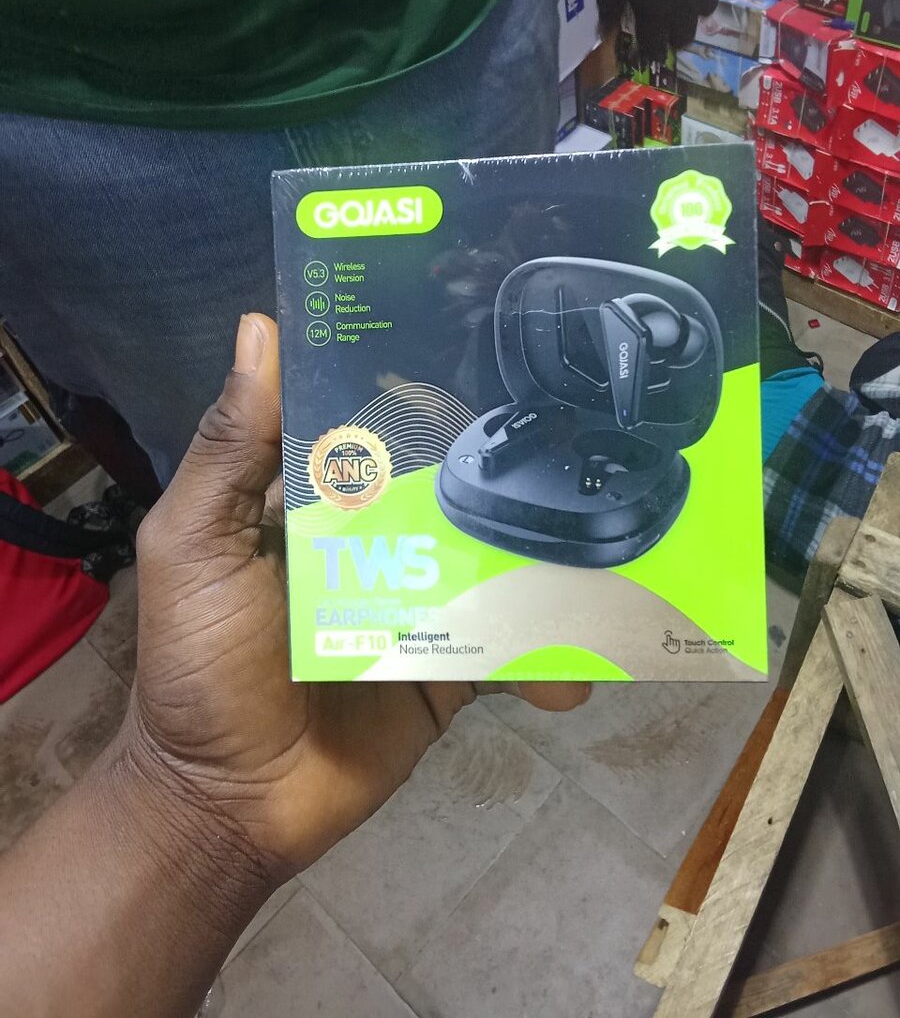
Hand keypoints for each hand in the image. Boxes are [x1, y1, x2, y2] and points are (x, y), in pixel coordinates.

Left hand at [123, 314, 588, 883]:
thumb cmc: (198, 667)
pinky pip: (513, 648)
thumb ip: (229, 450)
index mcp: (313, 498)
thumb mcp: (194, 546)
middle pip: (451, 483)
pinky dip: (552, 654)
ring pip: (497, 561)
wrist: (230, 808)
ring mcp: (421, 602)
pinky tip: (585, 661)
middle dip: (512, 458)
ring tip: (618, 538)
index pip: (373, 418)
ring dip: (552, 556)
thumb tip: (260, 327)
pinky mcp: (452, 667)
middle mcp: (374, 538)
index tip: (489, 329)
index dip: (421, 377)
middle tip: (590, 421)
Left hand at [595, 0, 736, 60]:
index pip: (654, 44)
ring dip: (696, 8)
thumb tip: (604, 35)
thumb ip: (608, 1)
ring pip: (708, 6)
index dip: (651, 51)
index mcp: (655, 8)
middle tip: (671, 35)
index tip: (648, 54)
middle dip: (676, 37)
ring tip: (688, 0)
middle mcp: (686, 1)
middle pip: (685, 32)